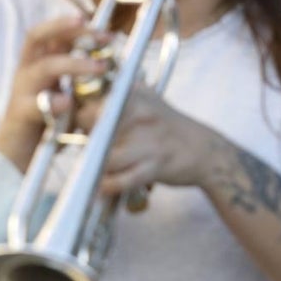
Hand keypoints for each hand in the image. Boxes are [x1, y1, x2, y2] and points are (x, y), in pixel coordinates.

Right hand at [0, 14, 108, 170]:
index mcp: (40, 64)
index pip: (55, 35)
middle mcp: (28, 72)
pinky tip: (68, 103)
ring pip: (44, 67)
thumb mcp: (72, 96)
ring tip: (100, 68)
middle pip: (37, 37)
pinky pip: (34, 104)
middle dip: (66, 29)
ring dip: (74, 63)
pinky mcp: (19, 114)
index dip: (79, 28)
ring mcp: (21, 91)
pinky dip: (53, 102)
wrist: (17, 156)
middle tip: (97, 32)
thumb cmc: (49, 122)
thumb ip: (87, 82)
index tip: (108, 32)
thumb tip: (117, 69)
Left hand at [76, 84, 209, 195]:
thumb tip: (76, 105)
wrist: (204, 150)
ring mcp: (150, 140)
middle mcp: (143, 113)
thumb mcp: (147, 100)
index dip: (78, 120)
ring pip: (105, 157)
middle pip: (94, 129)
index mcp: (136, 95)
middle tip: (89, 151)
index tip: (78, 130)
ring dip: (95, 168)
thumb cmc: (167, 127)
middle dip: (86, 143)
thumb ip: (116, 98)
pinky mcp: (156, 165)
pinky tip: (104, 186)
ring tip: (94, 170)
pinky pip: (121, 180)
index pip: (91, 104)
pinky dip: (108, 186)